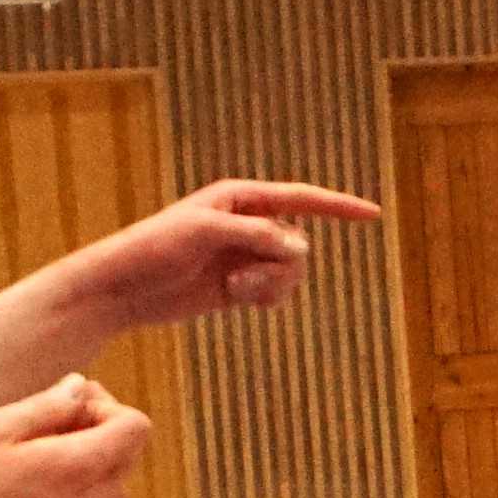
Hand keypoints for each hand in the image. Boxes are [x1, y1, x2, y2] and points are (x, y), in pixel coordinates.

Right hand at [0, 373, 158, 497]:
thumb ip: (45, 406)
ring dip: (82, 468)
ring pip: (107, 491)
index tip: (66, 406)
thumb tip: (81, 388)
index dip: (107, 406)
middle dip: (96, 434)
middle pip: (125, 457)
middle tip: (42, 427)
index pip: (135, 427)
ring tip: (26, 463)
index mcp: (80, 469)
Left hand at [51, 179, 381, 330]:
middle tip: (240, 278)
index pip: (303, 199)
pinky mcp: (240, 285)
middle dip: (279, 266)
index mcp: (242, 197)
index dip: (340, 207)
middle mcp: (250, 223)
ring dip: (270, 286)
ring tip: (234, 290)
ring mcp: (247, 255)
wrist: (123, 287)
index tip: (374, 214)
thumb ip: (254, 235)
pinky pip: (277, 292)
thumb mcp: (205, 234)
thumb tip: (297, 247)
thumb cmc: (155, 248)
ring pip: (292, 272)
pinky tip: (236, 299)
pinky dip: (265, 299)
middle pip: (300, 245)